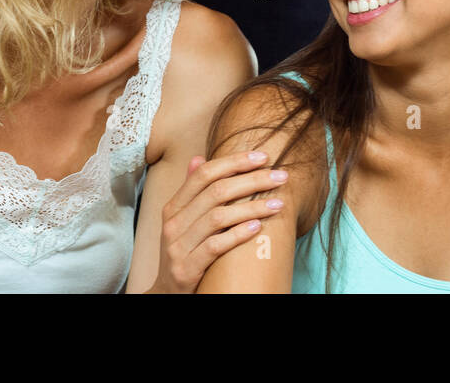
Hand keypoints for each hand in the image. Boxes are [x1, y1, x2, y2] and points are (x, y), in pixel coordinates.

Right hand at [149, 150, 287, 292]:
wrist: (168, 292)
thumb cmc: (185, 251)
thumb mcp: (183, 220)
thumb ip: (192, 191)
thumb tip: (199, 157)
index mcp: (174, 206)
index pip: (205, 174)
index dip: (235, 162)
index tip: (263, 157)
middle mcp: (173, 222)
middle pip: (217, 192)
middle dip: (253, 180)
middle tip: (281, 176)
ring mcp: (178, 246)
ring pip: (218, 217)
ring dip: (252, 207)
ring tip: (278, 203)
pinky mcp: (186, 268)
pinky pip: (215, 246)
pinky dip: (238, 234)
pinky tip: (258, 227)